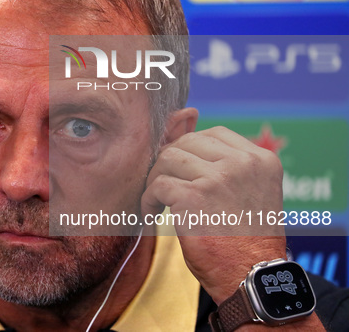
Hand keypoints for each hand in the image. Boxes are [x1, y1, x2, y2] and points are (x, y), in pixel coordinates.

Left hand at [142, 126, 286, 303]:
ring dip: (156, 179)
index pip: (214, 133)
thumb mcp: (249, 192)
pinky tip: (153, 215)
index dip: (190, 149)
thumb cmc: (246, 240)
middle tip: (165, 187)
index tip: (182, 171)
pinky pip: (157, 185)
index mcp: (261, 159)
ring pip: (168, 158)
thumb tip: (184, 131)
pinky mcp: (194, 196)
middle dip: (170, 163)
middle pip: (187, 142)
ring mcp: (218, 178)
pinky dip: (148, 200)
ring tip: (159, 201)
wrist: (250, 278)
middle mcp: (243, 163)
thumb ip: (227, 164)